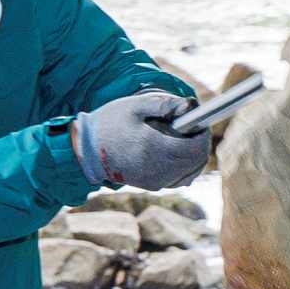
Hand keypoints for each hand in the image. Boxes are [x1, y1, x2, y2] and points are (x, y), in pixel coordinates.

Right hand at [83, 90, 210, 190]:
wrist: (86, 151)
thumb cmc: (109, 124)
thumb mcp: (134, 106)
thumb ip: (164, 104)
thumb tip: (189, 105)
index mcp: (154, 148)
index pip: (195, 148)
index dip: (203, 134)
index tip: (200, 122)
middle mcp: (157, 169)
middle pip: (197, 161)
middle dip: (201, 143)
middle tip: (196, 127)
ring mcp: (155, 180)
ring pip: (191, 172)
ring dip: (195, 156)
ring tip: (186, 138)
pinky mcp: (152, 185)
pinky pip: (180, 179)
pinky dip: (186, 166)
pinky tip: (179, 152)